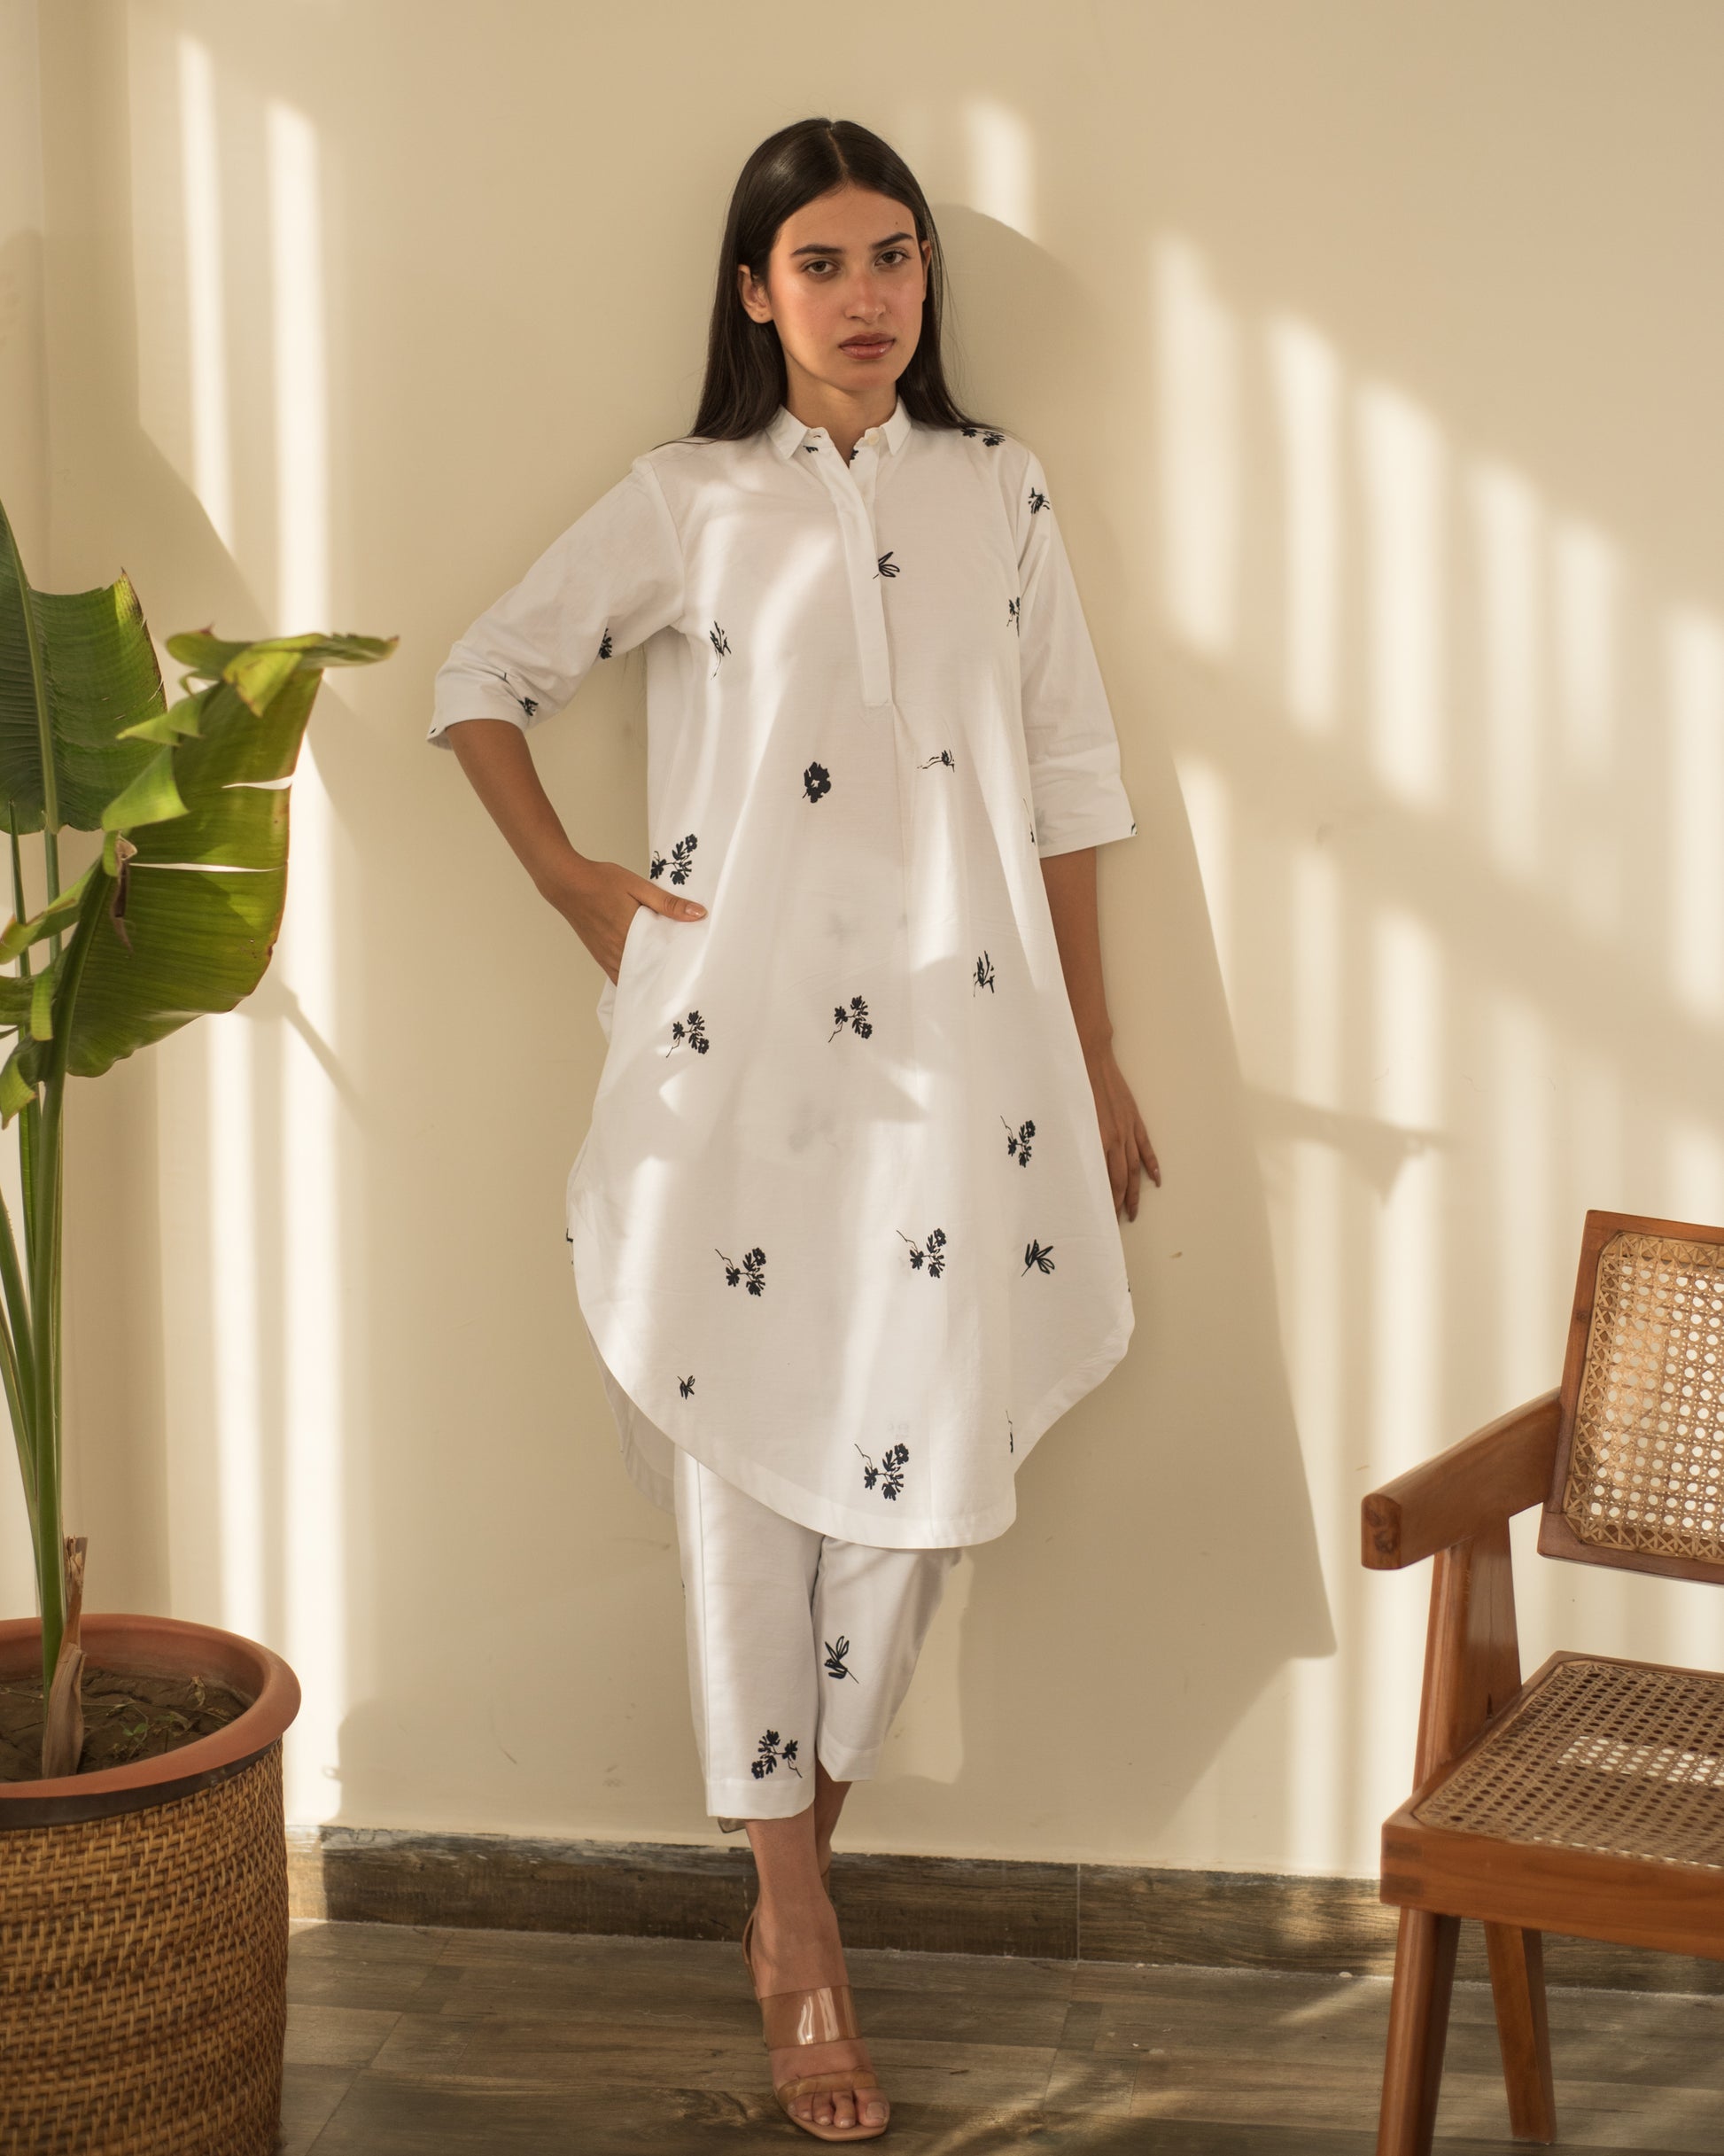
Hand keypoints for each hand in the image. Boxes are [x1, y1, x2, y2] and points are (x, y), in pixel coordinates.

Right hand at [541, 857, 705, 982]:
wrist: (567, 883)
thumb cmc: (602, 881)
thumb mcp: (639, 886)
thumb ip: (668, 903)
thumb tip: (698, 914)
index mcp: (631, 936)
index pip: (662, 962)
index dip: (678, 967)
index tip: (694, 967)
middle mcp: (618, 952)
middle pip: (649, 973)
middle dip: (667, 974)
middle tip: (685, 972)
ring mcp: (607, 957)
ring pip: (634, 977)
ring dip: (649, 977)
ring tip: (668, 972)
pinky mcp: (600, 956)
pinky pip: (619, 974)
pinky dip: (633, 976)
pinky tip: (644, 970)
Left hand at [1084, 1038, 1159, 1218]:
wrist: (1088, 1056)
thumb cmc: (1071, 1085)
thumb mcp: (1065, 1118)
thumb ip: (1070, 1142)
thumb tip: (1067, 1167)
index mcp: (1096, 1139)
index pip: (1104, 1179)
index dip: (1105, 1200)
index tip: (1101, 1216)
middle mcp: (1115, 1137)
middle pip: (1121, 1179)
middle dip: (1119, 1203)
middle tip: (1116, 1221)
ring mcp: (1127, 1128)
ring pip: (1134, 1168)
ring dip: (1135, 1191)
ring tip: (1133, 1211)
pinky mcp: (1134, 1118)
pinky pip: (1145, 1147)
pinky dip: (1152, 1165)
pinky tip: (1155, 1180)